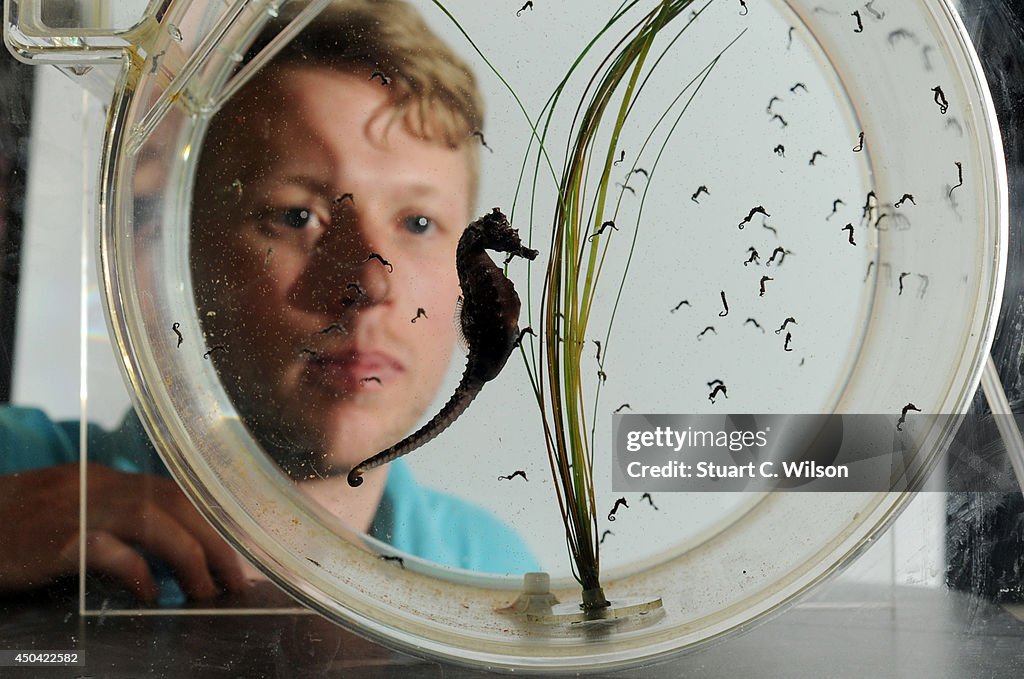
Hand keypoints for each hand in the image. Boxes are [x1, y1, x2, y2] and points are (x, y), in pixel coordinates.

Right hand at [0, 463, 248, 602]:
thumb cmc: (22, 527)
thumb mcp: (77, 512)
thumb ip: (122, 524)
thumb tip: (173, 555)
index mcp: (110, 480)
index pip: (179, 491)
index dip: (215, 522)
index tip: (239, 552)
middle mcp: (102, 486)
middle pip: (178, 502)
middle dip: (216, 541)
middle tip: (236, 579)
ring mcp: (80, 509)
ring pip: (154, 521)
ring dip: (190, 557)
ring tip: (204, 591)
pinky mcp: (58, 540)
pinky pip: (110, 551)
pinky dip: (138, 572)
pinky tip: (150, 596)